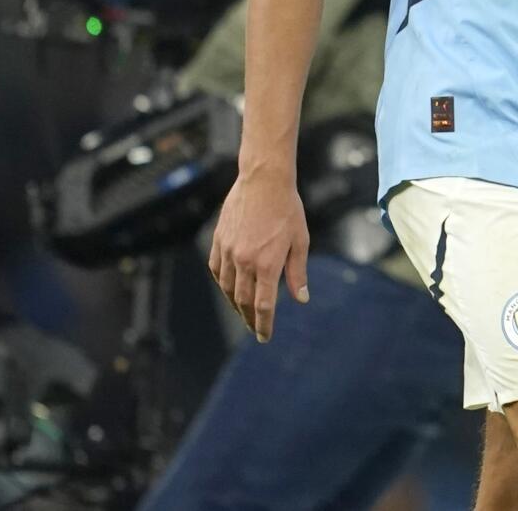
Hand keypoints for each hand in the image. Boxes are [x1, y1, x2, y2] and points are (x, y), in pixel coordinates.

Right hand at [208, 163, 309, 341]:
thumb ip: (297, 272)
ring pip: (226, 288)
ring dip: (235, 304)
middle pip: (243, 301)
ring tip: (243, 311)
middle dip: (250, 319)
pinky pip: (216, 269)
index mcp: (267, 264)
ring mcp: (228, 251)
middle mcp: (244, 261)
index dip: (264, 325)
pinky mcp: (219, 240)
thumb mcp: (300, 240)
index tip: (265, 337)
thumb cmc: (288, 208)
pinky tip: (228, 287)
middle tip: (256, 328)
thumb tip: (301, 299)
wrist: (264, 180)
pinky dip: (222, 282)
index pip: (264, 305)